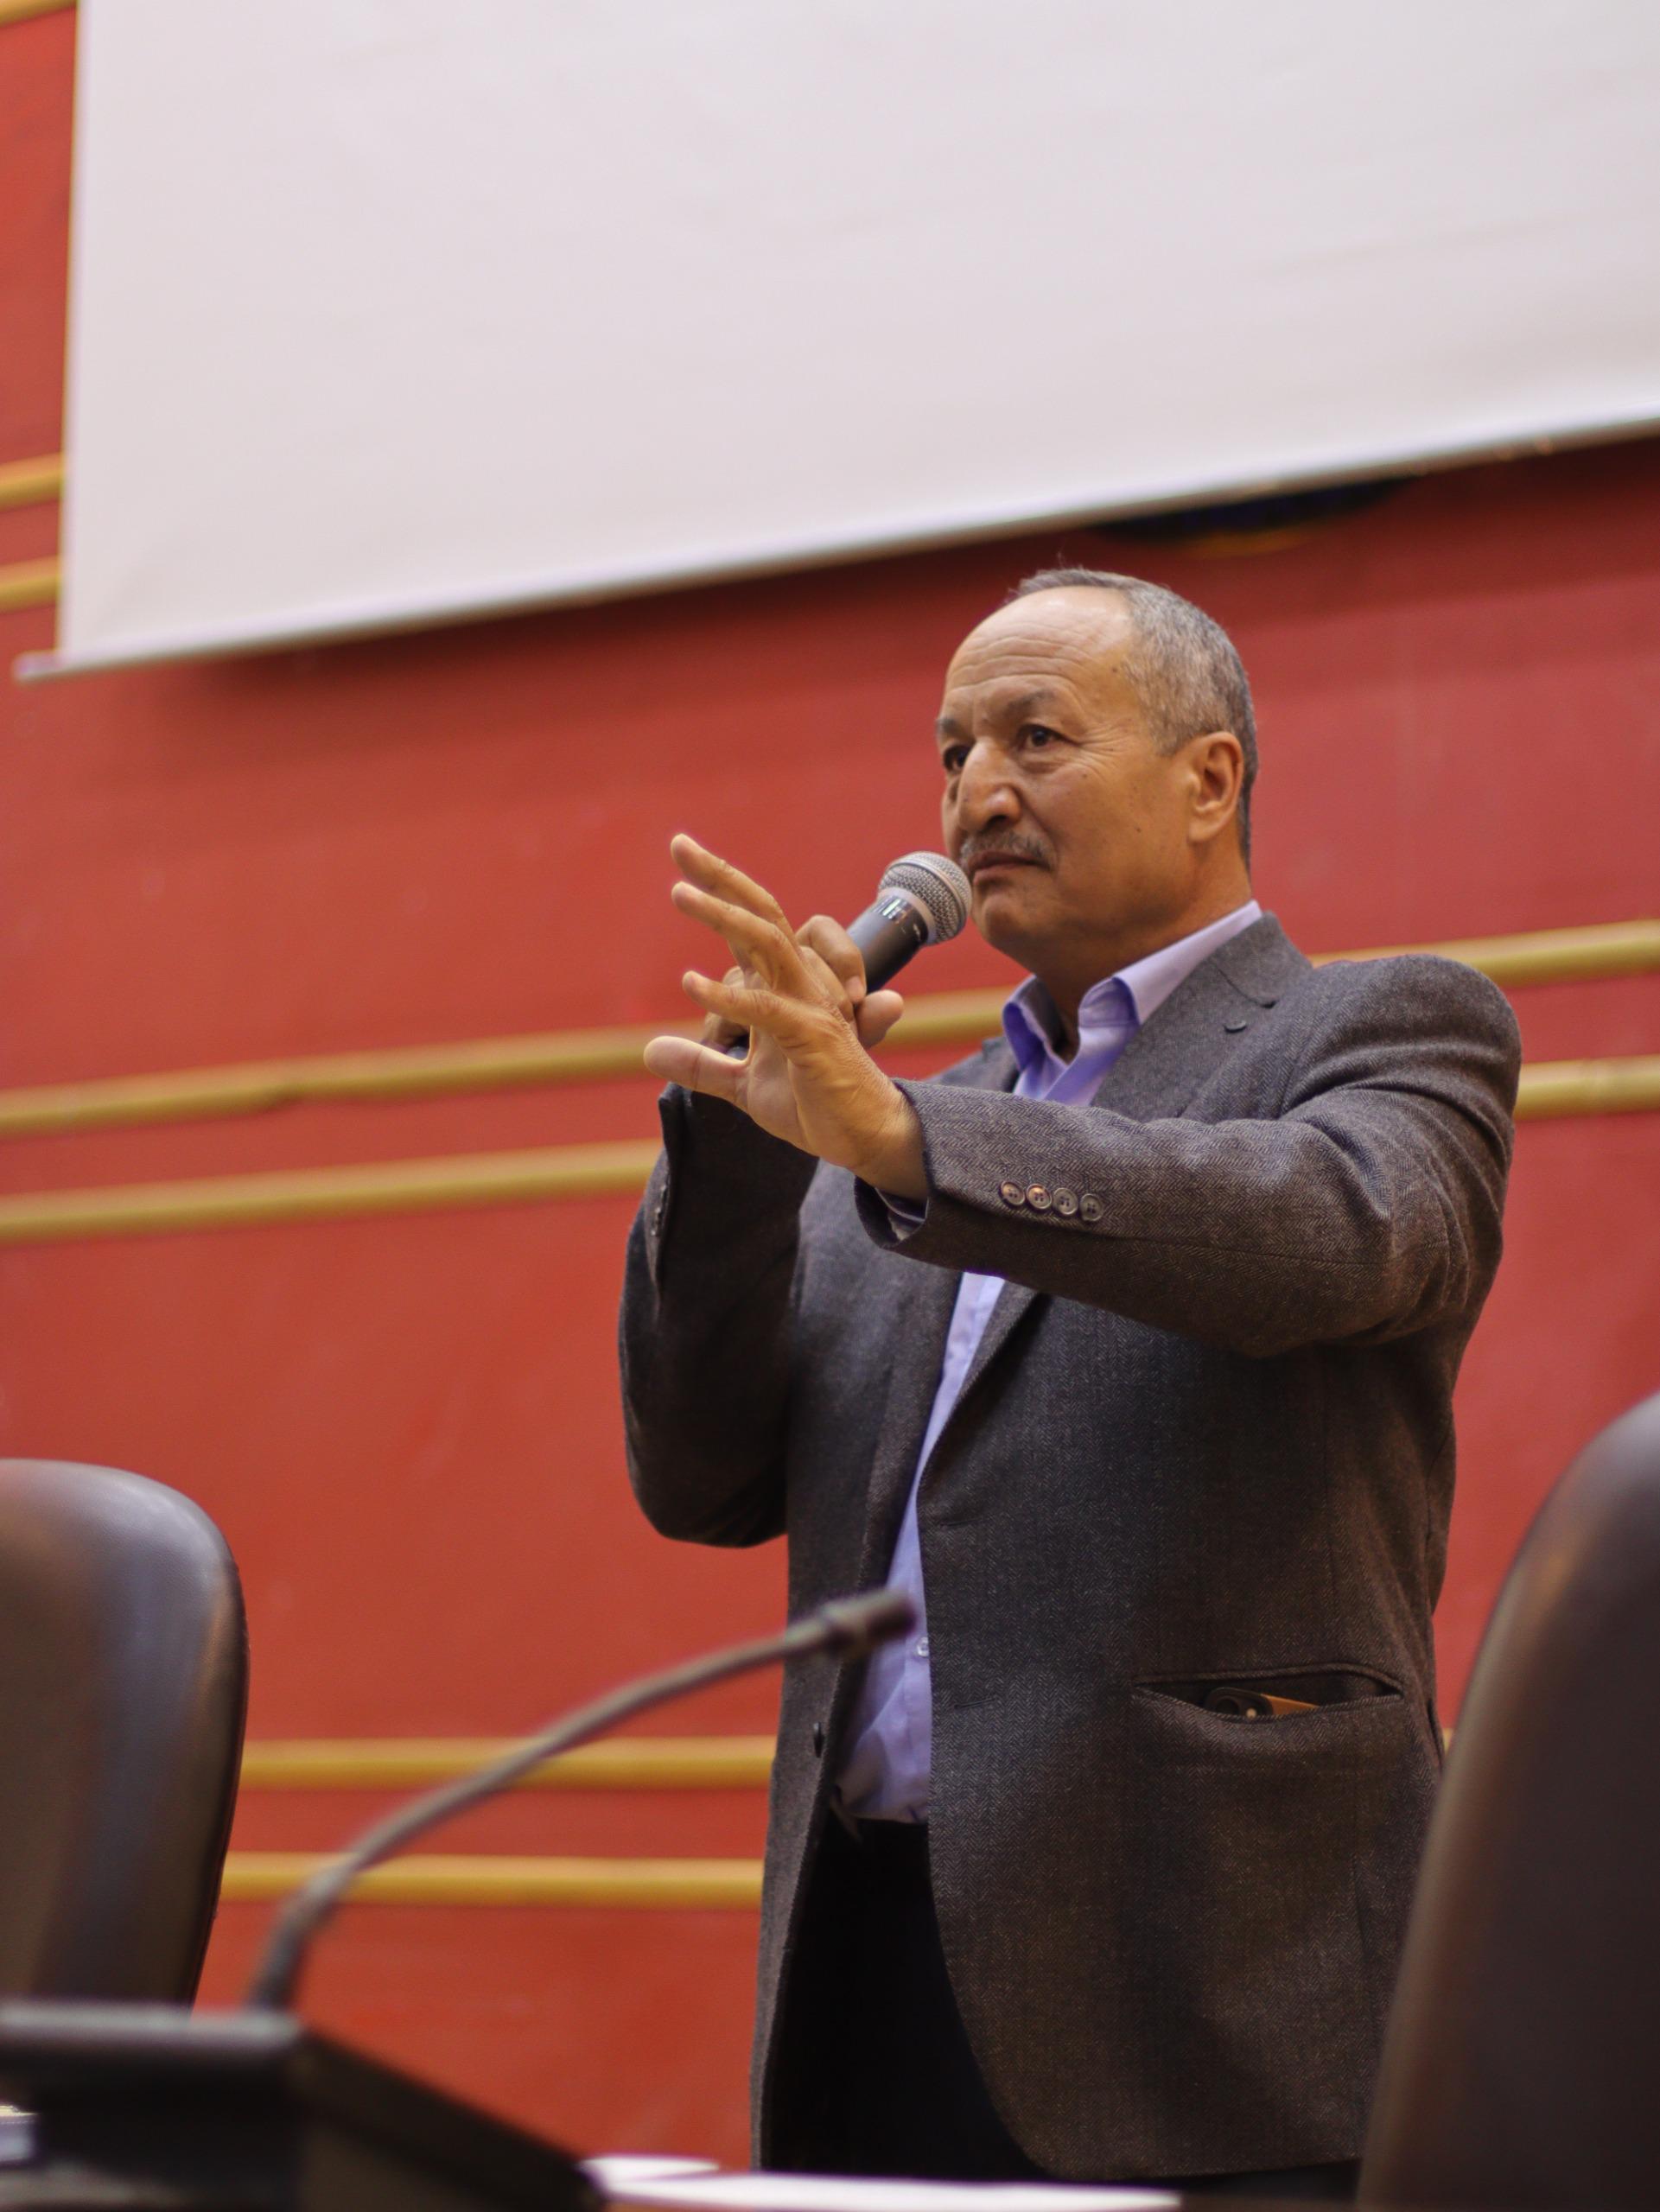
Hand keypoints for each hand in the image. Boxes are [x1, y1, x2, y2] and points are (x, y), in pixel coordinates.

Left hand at [643, 834, 926, 1196]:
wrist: (864, 1138)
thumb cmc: (815, 1102)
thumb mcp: (744, 1086)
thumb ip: (703, 1066)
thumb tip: (650, 1050)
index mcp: (785, 985)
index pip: (750, 925)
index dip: (719, 888)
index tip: (682, 854)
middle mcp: (802, 983)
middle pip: (764, 914)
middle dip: (722, 876)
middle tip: (680, 845)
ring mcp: (812, 1005)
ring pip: (770, 944)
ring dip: (723, 917)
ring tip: (680, 895)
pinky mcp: (816, 1037)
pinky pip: (770, 1008)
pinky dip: (730, 996)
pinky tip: (691, 984)